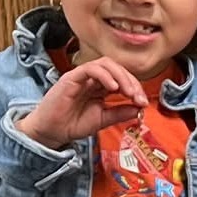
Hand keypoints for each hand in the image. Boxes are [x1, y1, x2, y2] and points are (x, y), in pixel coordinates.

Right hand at [16, 57, 146, 148]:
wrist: (52, 132)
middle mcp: (92, 79)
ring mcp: (81, 77)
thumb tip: (139, 108)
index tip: (143, 103)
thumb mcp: (104, 119)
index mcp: (101, 87)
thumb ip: (121, 113)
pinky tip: (113, 88)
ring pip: (105, 64)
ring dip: (121, 76)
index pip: (122, 78)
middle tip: (138, 98)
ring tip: (128, 92)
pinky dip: (104, 75)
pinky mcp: (71, 78)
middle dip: (132, 82)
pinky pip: (90, 69)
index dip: (136, 87)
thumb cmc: (73, 124)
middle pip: (116, 68)